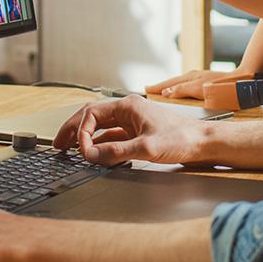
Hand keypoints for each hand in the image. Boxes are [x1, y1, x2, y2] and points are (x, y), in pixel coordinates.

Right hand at [53, 95, 207, 165]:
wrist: (204, 143)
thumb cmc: (183, 139)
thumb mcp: (147, 148)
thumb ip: (116, 152)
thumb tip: (90, 156)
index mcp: (128, 106)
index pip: (92, 114)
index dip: (80, 133)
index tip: (79, 151)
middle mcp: (128, 110)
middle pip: (91, 116)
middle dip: (73, 129)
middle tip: (58, 144)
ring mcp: (133, 121)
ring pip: (100, 126)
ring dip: (85, 137)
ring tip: (70, 149)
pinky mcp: (139, 132)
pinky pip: (112, 136)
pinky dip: (99, 144)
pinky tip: (94, 154)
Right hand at [145, 69, 245, 99]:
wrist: (244, 83)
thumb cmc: (223, 87)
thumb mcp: (199, 90)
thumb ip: (182, 91)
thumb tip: (166, 92)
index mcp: (190, 78)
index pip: (169, 84)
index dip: (157, 87)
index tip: (146, 90)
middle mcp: (194, 77)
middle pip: (173, 82)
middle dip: (162, 86)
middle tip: (150, 90)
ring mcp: (201, 80)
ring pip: (182, 84)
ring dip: (171, 88)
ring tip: (163, 92)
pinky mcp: (209, 84)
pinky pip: (189, 86)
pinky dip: (181, 90)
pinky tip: (184, 95)